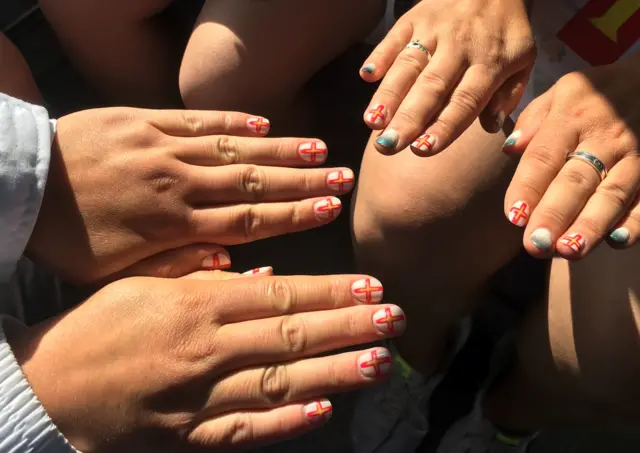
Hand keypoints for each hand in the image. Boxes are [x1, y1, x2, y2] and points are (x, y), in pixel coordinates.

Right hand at [7, 273, 401, 452]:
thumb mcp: (144, 282)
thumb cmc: (96, 326)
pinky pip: (246, 430)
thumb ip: (203, 273)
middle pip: (293, 335)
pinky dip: (287, 422)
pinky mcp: (189, 435)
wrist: (47, 386)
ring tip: (380, 362)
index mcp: (198, 304)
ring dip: (336, 372)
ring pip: (282, 381)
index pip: (281, 295)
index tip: (371, 288)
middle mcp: (207, 349)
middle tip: (394, 319)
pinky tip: (324, 410)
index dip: (331, 293)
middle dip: (350, 327)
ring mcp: (200, 396)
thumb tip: (263, 273)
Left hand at [26, 108, 352, 283]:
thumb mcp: (116, 276)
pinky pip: (197, 120)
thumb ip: (177, 270)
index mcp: (174, 226)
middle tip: (343, 177)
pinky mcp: (143, 120)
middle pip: (254, 181)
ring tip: (320, 149)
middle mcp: (179, 183)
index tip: (331, 209)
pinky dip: (233, 121)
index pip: (249, 219)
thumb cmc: (68, 241)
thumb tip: (230, 263)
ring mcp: (163, 147)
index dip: (295, 214)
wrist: (20, 187)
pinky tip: (265, 123)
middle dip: (303, 180)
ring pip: (234, 148)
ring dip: (280, 150)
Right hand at [361, 0, 534, 154]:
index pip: (465, 100)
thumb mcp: (522, 60)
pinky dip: (380, 55)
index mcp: (490, 63)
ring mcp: (435, 30)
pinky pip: (395, 36)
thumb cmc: (505, 33)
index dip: (444, 127)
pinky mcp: (415, 17)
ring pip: (409, 64)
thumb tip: (491, 128)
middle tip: (389, 145)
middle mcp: (461, 46)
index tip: (424, 150)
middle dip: (408, 118)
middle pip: (431, 87)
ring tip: (372, 122)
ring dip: (388, 94)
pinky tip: (366, 76)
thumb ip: (509, 96)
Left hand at [503, 54, 639, 257]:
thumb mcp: (560, 92)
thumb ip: (533, 119)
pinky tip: (617, 241)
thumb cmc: (594, 95)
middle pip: (576, 180)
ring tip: (568, 251)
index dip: (528, 187)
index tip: (513, 215)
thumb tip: (510, 147)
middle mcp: (604, 137)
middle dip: (555, 214)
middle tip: (535, 244)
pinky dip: (635, 222)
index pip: (545, 156)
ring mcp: (635, 155)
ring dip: (590, 225)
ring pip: (612, 194)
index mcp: (571, 118)